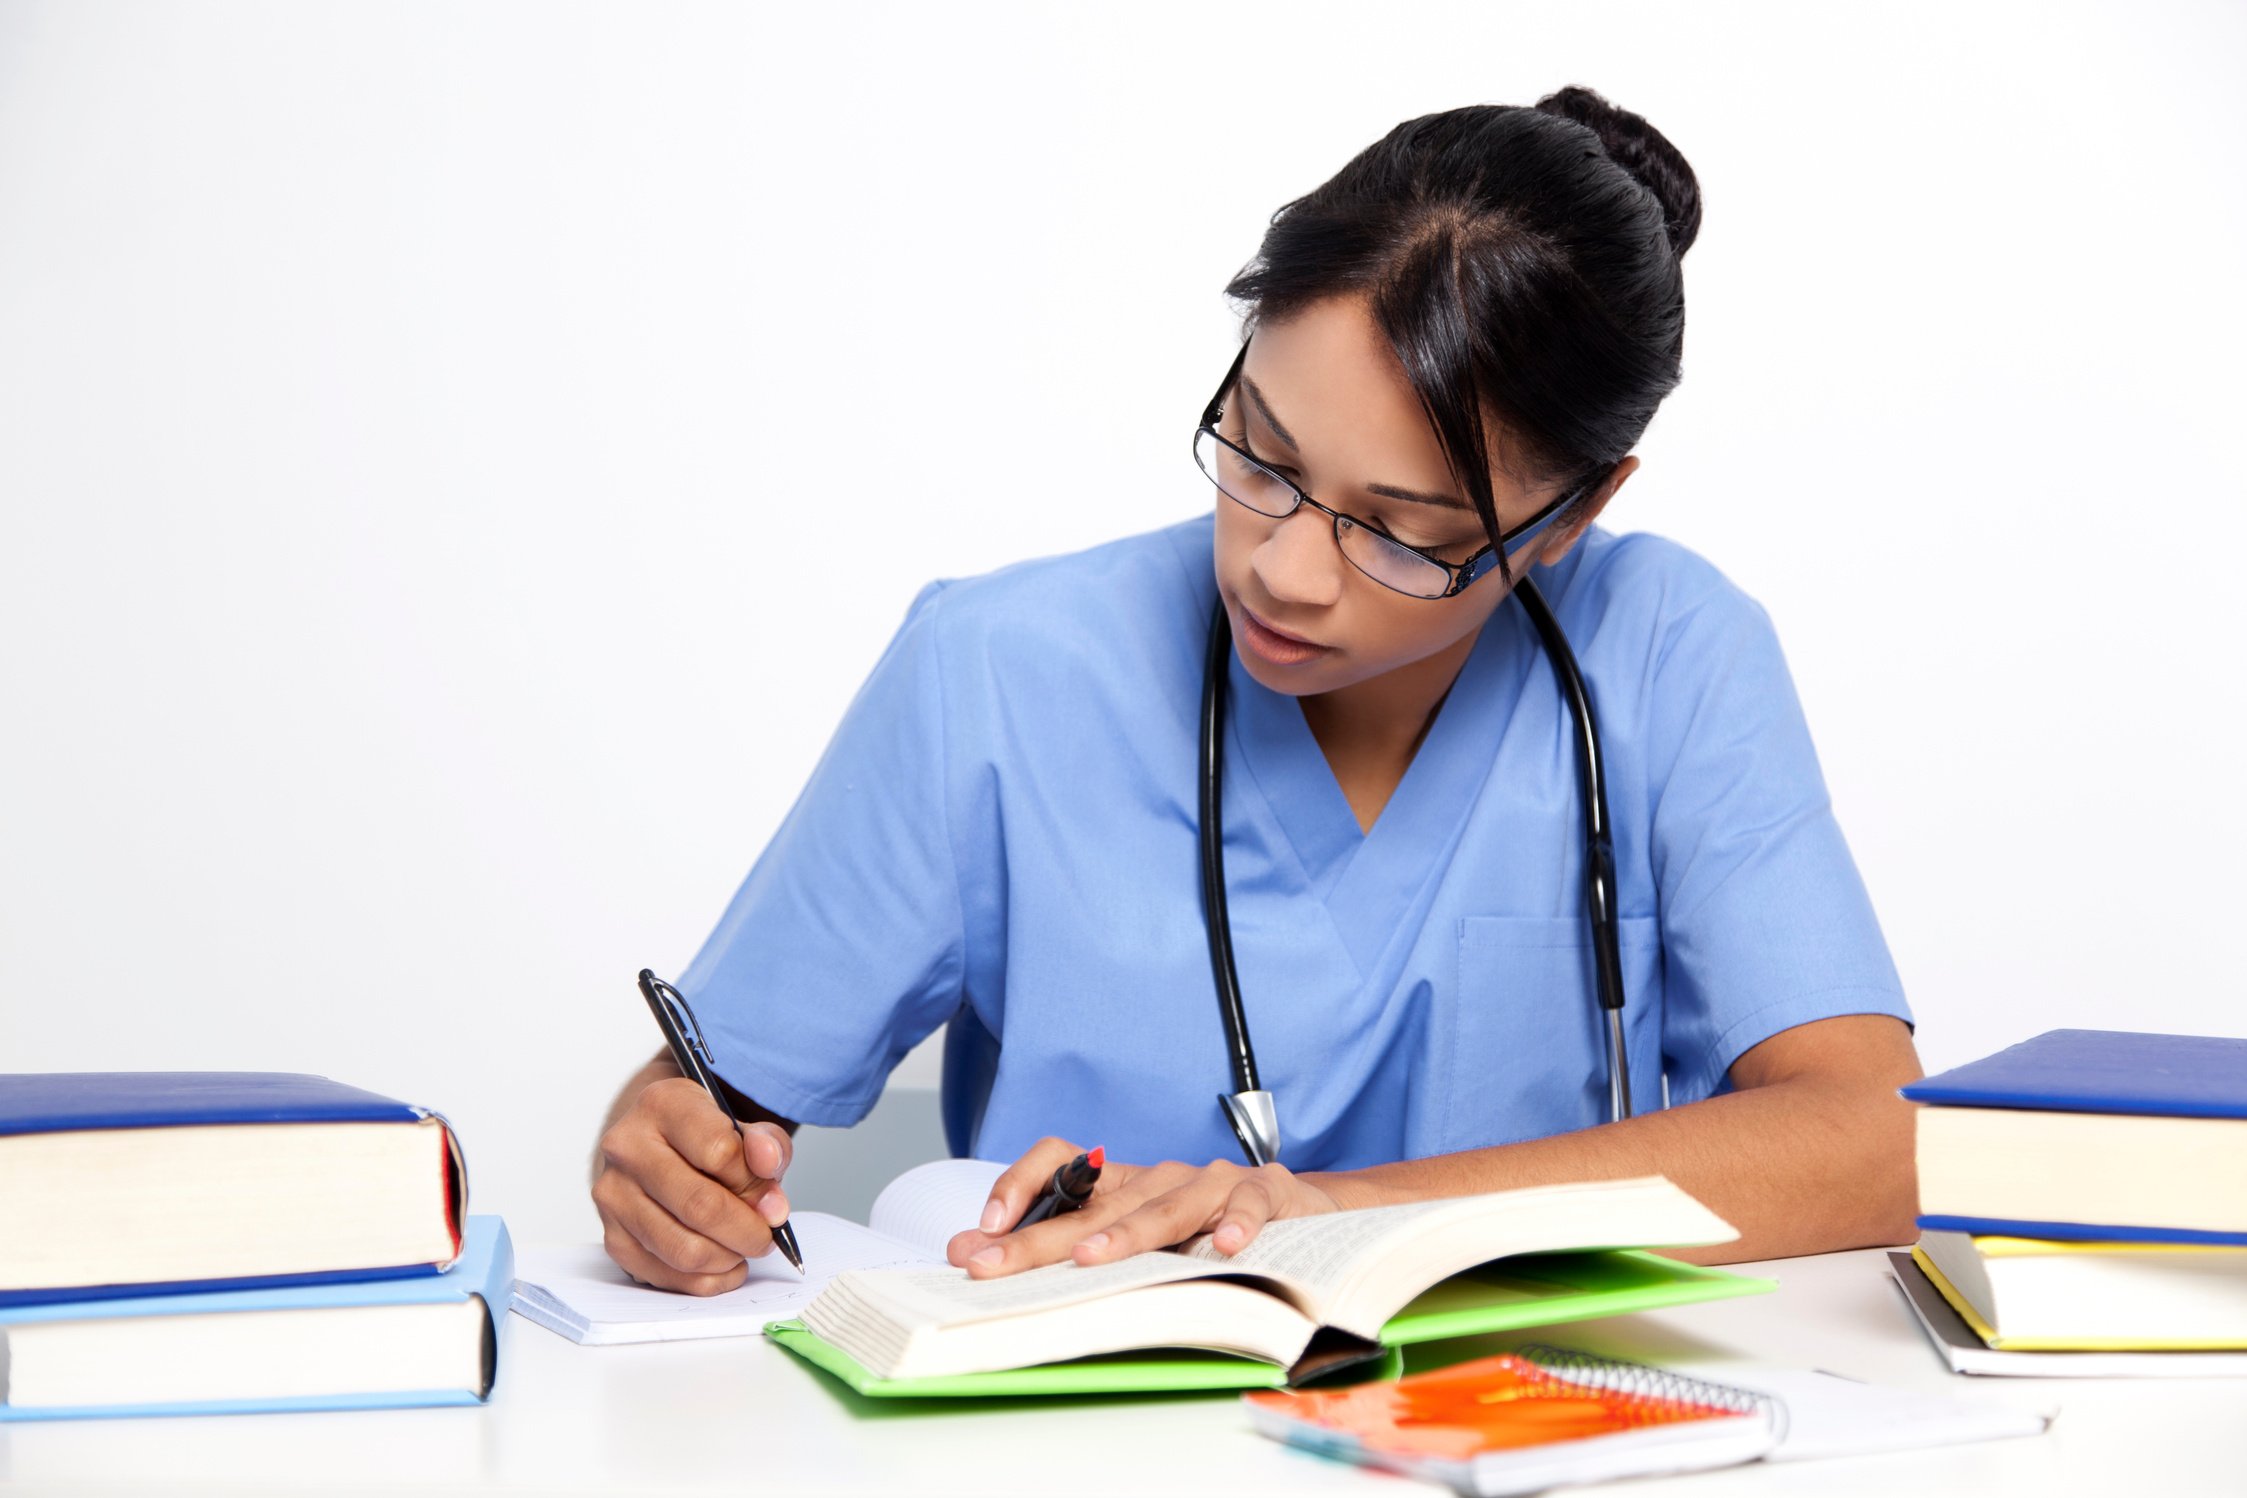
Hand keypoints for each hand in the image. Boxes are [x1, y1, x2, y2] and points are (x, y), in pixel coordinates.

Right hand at [592, 1076, 794, 1294]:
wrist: (656, 1144)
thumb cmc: (703, 1136)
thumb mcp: (742, 1125)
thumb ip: (767, 1148)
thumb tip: (771, 1191)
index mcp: (663, 1105)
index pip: (719, 1151)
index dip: (754, 1182)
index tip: (770, 1196)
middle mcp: (627, 1148)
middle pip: (700, 1206)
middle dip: (747, 1230)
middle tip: (767, 1235)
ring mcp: (614, 1195)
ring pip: (683, 1249)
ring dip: (727, 1257)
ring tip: (744, 1247)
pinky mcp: (612, 1236)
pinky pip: (665, 1275)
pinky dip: (705, 1280)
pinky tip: (723, 1264)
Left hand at [943, 1137, 1348, 1277]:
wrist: (1302, 1211)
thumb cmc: (1208, 1230)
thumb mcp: (1141, 1238)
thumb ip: (1072, 1244)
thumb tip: (975, 1256)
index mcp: (1125, 1185)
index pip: (1060, 1163)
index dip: (1018, 1185)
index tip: (982, 1231)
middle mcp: (1160, 1177)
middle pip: (1093, 1203)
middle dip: (1037, 1238)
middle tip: (988, 1264)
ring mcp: (1211, 1183)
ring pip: (1164, 1207)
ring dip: (1127, 1234)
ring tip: (1091, 1259)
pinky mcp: (1264, 1194)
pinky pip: (1245, 1206)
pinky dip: (1235, 1224)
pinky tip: (1225, 1248)